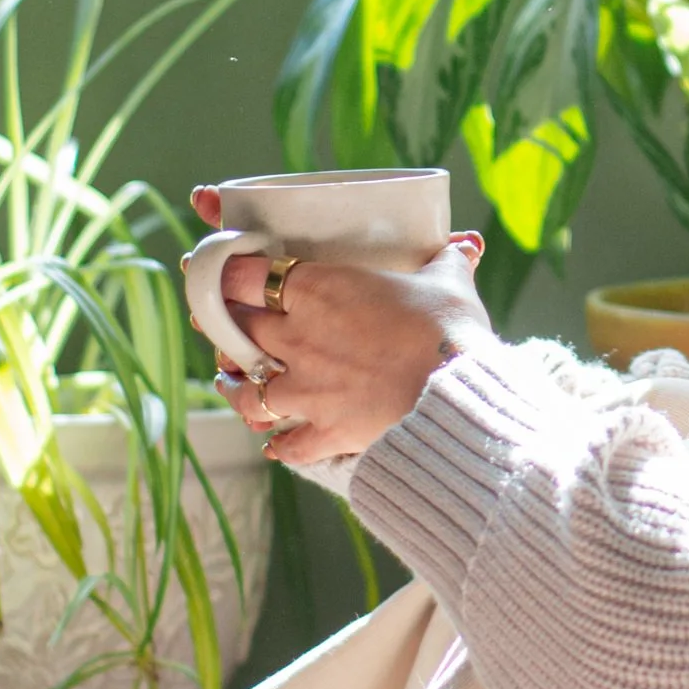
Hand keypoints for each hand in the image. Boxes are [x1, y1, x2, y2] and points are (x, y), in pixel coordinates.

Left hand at [186, 187, 490, 466]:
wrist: (457, 391)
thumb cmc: (450, 328)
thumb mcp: (449, 281)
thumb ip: (447, 259)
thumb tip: (467, 244)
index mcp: (315, 288)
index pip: (241, 275)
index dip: (225, 273)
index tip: (221, 273)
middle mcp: (297, 337)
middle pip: (235, 330)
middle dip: (225, 327)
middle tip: (226, 325)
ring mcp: (305, 388)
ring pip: (245, 391)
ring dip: (236, 386)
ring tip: (232, 381)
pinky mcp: (324, 430)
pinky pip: (286, 443)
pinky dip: (278, 444)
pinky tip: (273, 442)